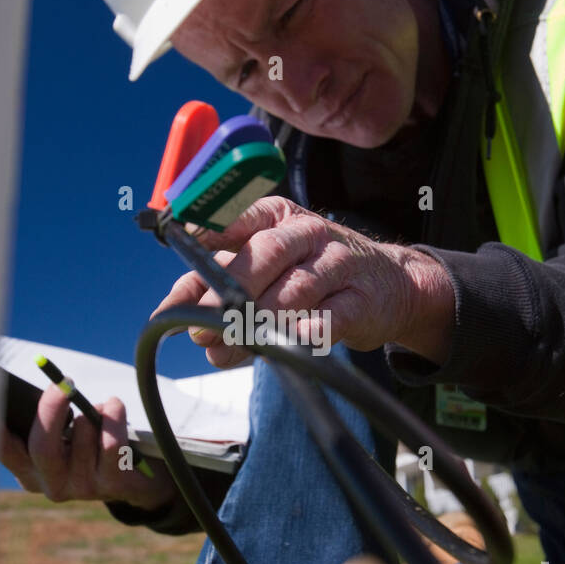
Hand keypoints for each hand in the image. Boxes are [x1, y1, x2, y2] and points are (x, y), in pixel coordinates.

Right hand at [0, 383, 175, 509]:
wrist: (134, 478)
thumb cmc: (89, 442)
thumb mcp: (62, 432)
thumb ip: (45, 415)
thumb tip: (45, 383)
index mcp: (27, 469)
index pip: (1, 447)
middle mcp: (49, 483)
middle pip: (41, 447)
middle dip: (52, 410)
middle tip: (62, 384)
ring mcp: (81, 488)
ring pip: (81, 435)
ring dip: (92, 411)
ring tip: (98, 408)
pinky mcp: (112, 485)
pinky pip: (110, 443)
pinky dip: (112, 416)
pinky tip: (113, 406)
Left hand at [151, 196, 454, 368]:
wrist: (390, 285)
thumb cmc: (312, 273)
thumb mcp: (265, 266)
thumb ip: (215, 281)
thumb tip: (173, 309)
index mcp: (275, 215)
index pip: (235, 218)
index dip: (205, 240)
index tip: (184, 261)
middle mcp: (306, 232)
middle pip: (263, 254)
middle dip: (227, 293)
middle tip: (202, 327)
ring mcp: (338, 263)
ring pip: (295, 289)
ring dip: (259, 322)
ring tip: (230, 348)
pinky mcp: (361, 300)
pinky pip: (333, 317)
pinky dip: (310, 331)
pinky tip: (290, 343)